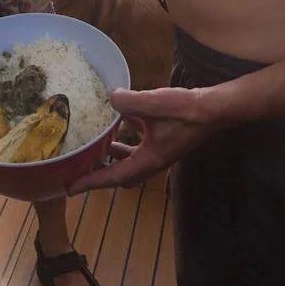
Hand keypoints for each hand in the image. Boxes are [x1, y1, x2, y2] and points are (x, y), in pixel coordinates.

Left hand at [67, 86, 217, 192]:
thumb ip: (128, 101)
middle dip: (102, 171)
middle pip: (122, 173)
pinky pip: (140, 139)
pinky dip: (128, 131)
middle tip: (83, 164)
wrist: (214, 109)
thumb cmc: (186, 111)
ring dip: (114, 152)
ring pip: (131, 157)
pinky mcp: (164, 136)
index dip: (91, 182)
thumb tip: (110, 97)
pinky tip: (122, 114)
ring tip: (99, 140)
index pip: (114, 177)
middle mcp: (153, 159)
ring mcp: (160, 149)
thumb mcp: (153, 104)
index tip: (71, 188)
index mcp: (149, 160)